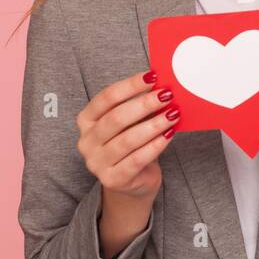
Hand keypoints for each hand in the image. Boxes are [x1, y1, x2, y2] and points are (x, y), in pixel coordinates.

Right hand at [76, 70, 180, 258]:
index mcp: (86, 121)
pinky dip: (155, 145)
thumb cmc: (131, 145)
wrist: (132, 182)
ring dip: (154, 124)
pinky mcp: (113, 179)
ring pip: (128, 139)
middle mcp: (86, 141)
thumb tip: (160, 85)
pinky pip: (137, 159)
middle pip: (117, 118)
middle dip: (145, 104)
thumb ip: (139, 105)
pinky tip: (169, 135)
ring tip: (173, 114)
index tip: (153, 76)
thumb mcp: (131, 122)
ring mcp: (97, 163)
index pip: (107, 98)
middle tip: (167, 95)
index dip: (130, 85)